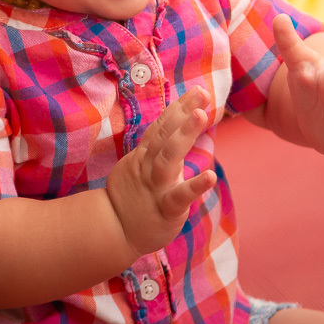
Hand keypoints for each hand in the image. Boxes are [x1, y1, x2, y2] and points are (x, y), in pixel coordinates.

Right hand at [105, 87, 217, 258]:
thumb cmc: (131, 197)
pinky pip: (179, 197)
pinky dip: (194, 186)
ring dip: (184, 135)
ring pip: (168, 158)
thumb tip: (171, 124)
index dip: (179, 107)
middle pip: (164, 135)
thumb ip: (155, 147)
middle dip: (183, 113)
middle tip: (202, 93)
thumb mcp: (139, 166)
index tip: (197, 91)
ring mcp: (156, 187)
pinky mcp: (165, 209)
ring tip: (202, 116)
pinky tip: (210, 176)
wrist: (112, 232)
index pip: (162, 127)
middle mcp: (148, 167)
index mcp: (144, 156)